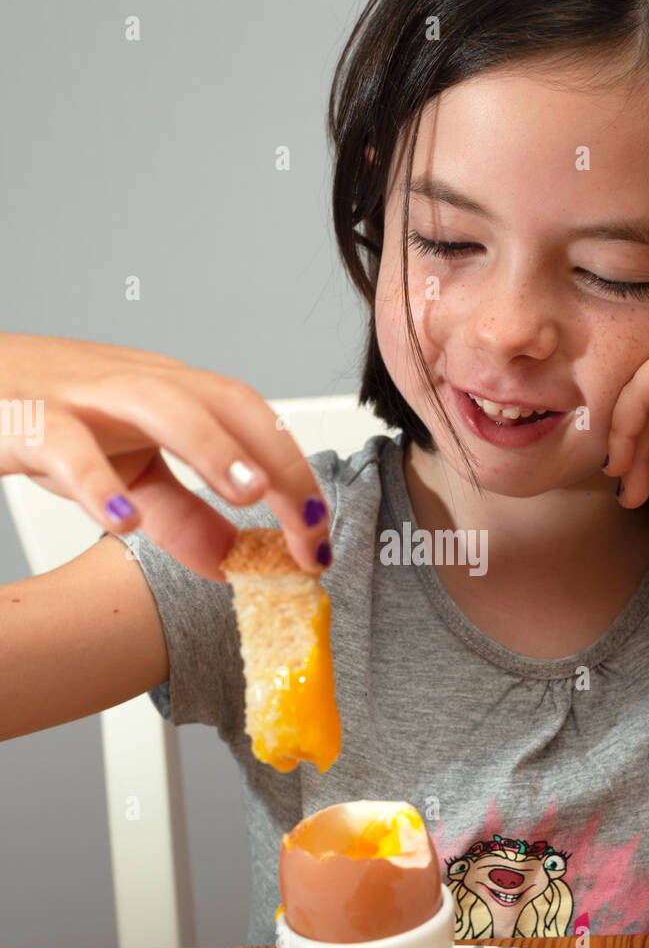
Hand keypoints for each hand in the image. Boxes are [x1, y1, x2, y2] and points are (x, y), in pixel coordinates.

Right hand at [0, 333, 330, 579]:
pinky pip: (67, 445)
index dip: (295, 474)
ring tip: (247, 492)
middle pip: (225, 402)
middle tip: (307, 522)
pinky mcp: (30, 419)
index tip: (319, 538)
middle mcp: (137, 385)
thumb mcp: (127, 469)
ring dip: (210, 446)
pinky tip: (123, 520)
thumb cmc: (48, 417)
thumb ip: (181, 514)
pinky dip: (96, 482)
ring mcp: (84, 396)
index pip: (252, 422)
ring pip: (158, 403)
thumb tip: (235, 562)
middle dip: (277, 460)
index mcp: (170, 394)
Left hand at [602, 317, 648, 510]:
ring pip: (638, 395)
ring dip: (628, 447)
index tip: (626, 480)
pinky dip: (628, 430)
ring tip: (629, 490)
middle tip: (627, 493)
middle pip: (644, 393)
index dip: (636, 438)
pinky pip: (641, 391)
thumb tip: (617, 459)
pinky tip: (628, 465)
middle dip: (631, 447)